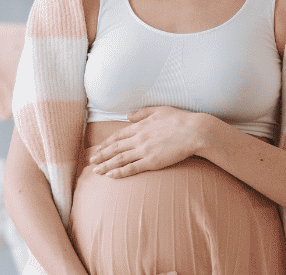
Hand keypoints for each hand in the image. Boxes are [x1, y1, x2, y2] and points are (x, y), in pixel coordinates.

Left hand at [88, 106, 208, 178]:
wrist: (194, 131)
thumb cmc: (180, 119)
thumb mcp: (159, 110)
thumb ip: (142, 113)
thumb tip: (127, 116)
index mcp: (140, 126)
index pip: (118, 136)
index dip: (106, 143)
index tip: (98, 148)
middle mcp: (139, 138)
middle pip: (115, 148)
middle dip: (101, 155)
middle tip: (91, 161)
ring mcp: (144, 150)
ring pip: (120, 159)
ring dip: (106, 165)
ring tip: (96, 171)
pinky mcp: (152, 161)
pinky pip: (132, 168)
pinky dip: (120, 172)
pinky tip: (111, 176)